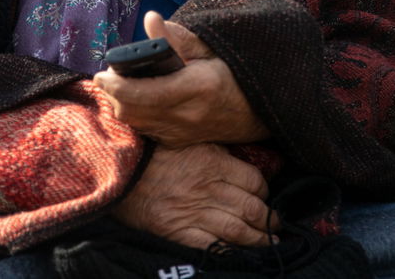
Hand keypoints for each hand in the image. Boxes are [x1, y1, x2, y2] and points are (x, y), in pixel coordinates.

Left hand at [93, 11, 268, 147]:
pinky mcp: (182, 142)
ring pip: (136, 124)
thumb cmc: (236, 72)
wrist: (263, 110)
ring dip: (121, 105)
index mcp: (198, 87)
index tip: (102, 73)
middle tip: (106, 76)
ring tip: (118, 85)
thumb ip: (177, 37)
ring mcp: (185, 133)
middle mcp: (189, 116)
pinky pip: (147, 131)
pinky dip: (135, 115)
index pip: (144, 93)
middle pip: (132, 111)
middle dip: (112, 94)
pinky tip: (136, 100)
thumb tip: (150, 20)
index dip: (116, 84)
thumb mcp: (211, 47)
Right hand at [113, 142, 276, 247]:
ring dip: (259, 238)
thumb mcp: (189, 140)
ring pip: (239, 230)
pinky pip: (214, 246)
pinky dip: (232, 252)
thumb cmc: (153, 152)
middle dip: (268, 218)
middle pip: (252, 208)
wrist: (118, 170)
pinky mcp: (180, 232)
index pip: (254, 181)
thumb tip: (244, 159)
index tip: (265, 195)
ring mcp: (194, 212)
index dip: (264, 190)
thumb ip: (217, 151)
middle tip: (276, 223)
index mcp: (212, 162)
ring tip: (270, 241)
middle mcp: (208, 188)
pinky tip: (243, 254)